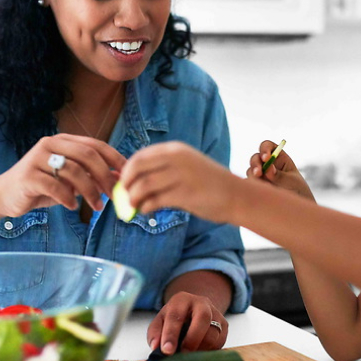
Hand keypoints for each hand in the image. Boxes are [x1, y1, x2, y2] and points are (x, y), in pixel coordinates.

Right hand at [0, 134, 125, 216]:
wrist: (5, 195)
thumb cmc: (40, 187)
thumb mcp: (68, 181)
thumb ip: (89, 177)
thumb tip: (119, 179)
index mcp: (62, 141)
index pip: (95, 145)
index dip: (114, 159)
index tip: (127, 174)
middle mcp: (49, 144)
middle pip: (86, 155)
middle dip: (104, 176)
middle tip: (114, 194)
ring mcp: (37, 158)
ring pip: (73, 171)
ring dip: (90, 191)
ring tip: (95, 207)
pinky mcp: (28, 175)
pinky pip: (55, 186)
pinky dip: (68, 198)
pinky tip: (72, 206)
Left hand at [120, 141, 242, 222]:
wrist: (236, 195)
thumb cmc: (208, 183)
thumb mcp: (185, 166)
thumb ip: (162, 169)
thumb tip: (131, 180)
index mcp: (175, 150)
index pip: (140, 156)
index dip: (127, 171)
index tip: (123, 183)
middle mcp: (177, 159)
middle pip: (137, 168)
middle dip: (126, 183)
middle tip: (124, 196)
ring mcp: (181, 175)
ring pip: (143, 185)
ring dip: (133, 198)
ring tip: (134, 206)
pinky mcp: (185, 194)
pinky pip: (155, 200)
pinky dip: (146, 207)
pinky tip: (146, 210)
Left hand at [147, 291, 227, 353]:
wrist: (194, 309)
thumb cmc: (174, 318)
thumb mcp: (160, 321)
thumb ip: (155, 333)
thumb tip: (156, 347)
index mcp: (181, 300)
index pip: (175, 316)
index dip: (171, 334)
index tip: (167, 351)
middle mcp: (201, 303)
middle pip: (202, 319)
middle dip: (192, 340)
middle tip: (183, 355)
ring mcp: (215, 313)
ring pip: (213, 332)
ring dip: (201, 348)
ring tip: (190, 357)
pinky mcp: (225, 325)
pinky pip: (220, 341)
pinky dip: (209, 351)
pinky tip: (199, 354)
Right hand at [245, 139, 314, 201]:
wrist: (295, 209)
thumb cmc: (297, 190)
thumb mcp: (291, 182)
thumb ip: (279, 175)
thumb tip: (268, 168)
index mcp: (279, 157)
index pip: (267, 146)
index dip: (265, 149)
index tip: (266, 158)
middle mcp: (267, 164)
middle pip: (256, 157)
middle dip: (256, 164)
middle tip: (259, 173)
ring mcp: (260, 175)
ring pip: (250, 170)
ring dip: (253, 175)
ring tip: (261, 185)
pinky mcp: (255, 186)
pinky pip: (248, 183)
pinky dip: (251, 186)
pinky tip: (258, 191)